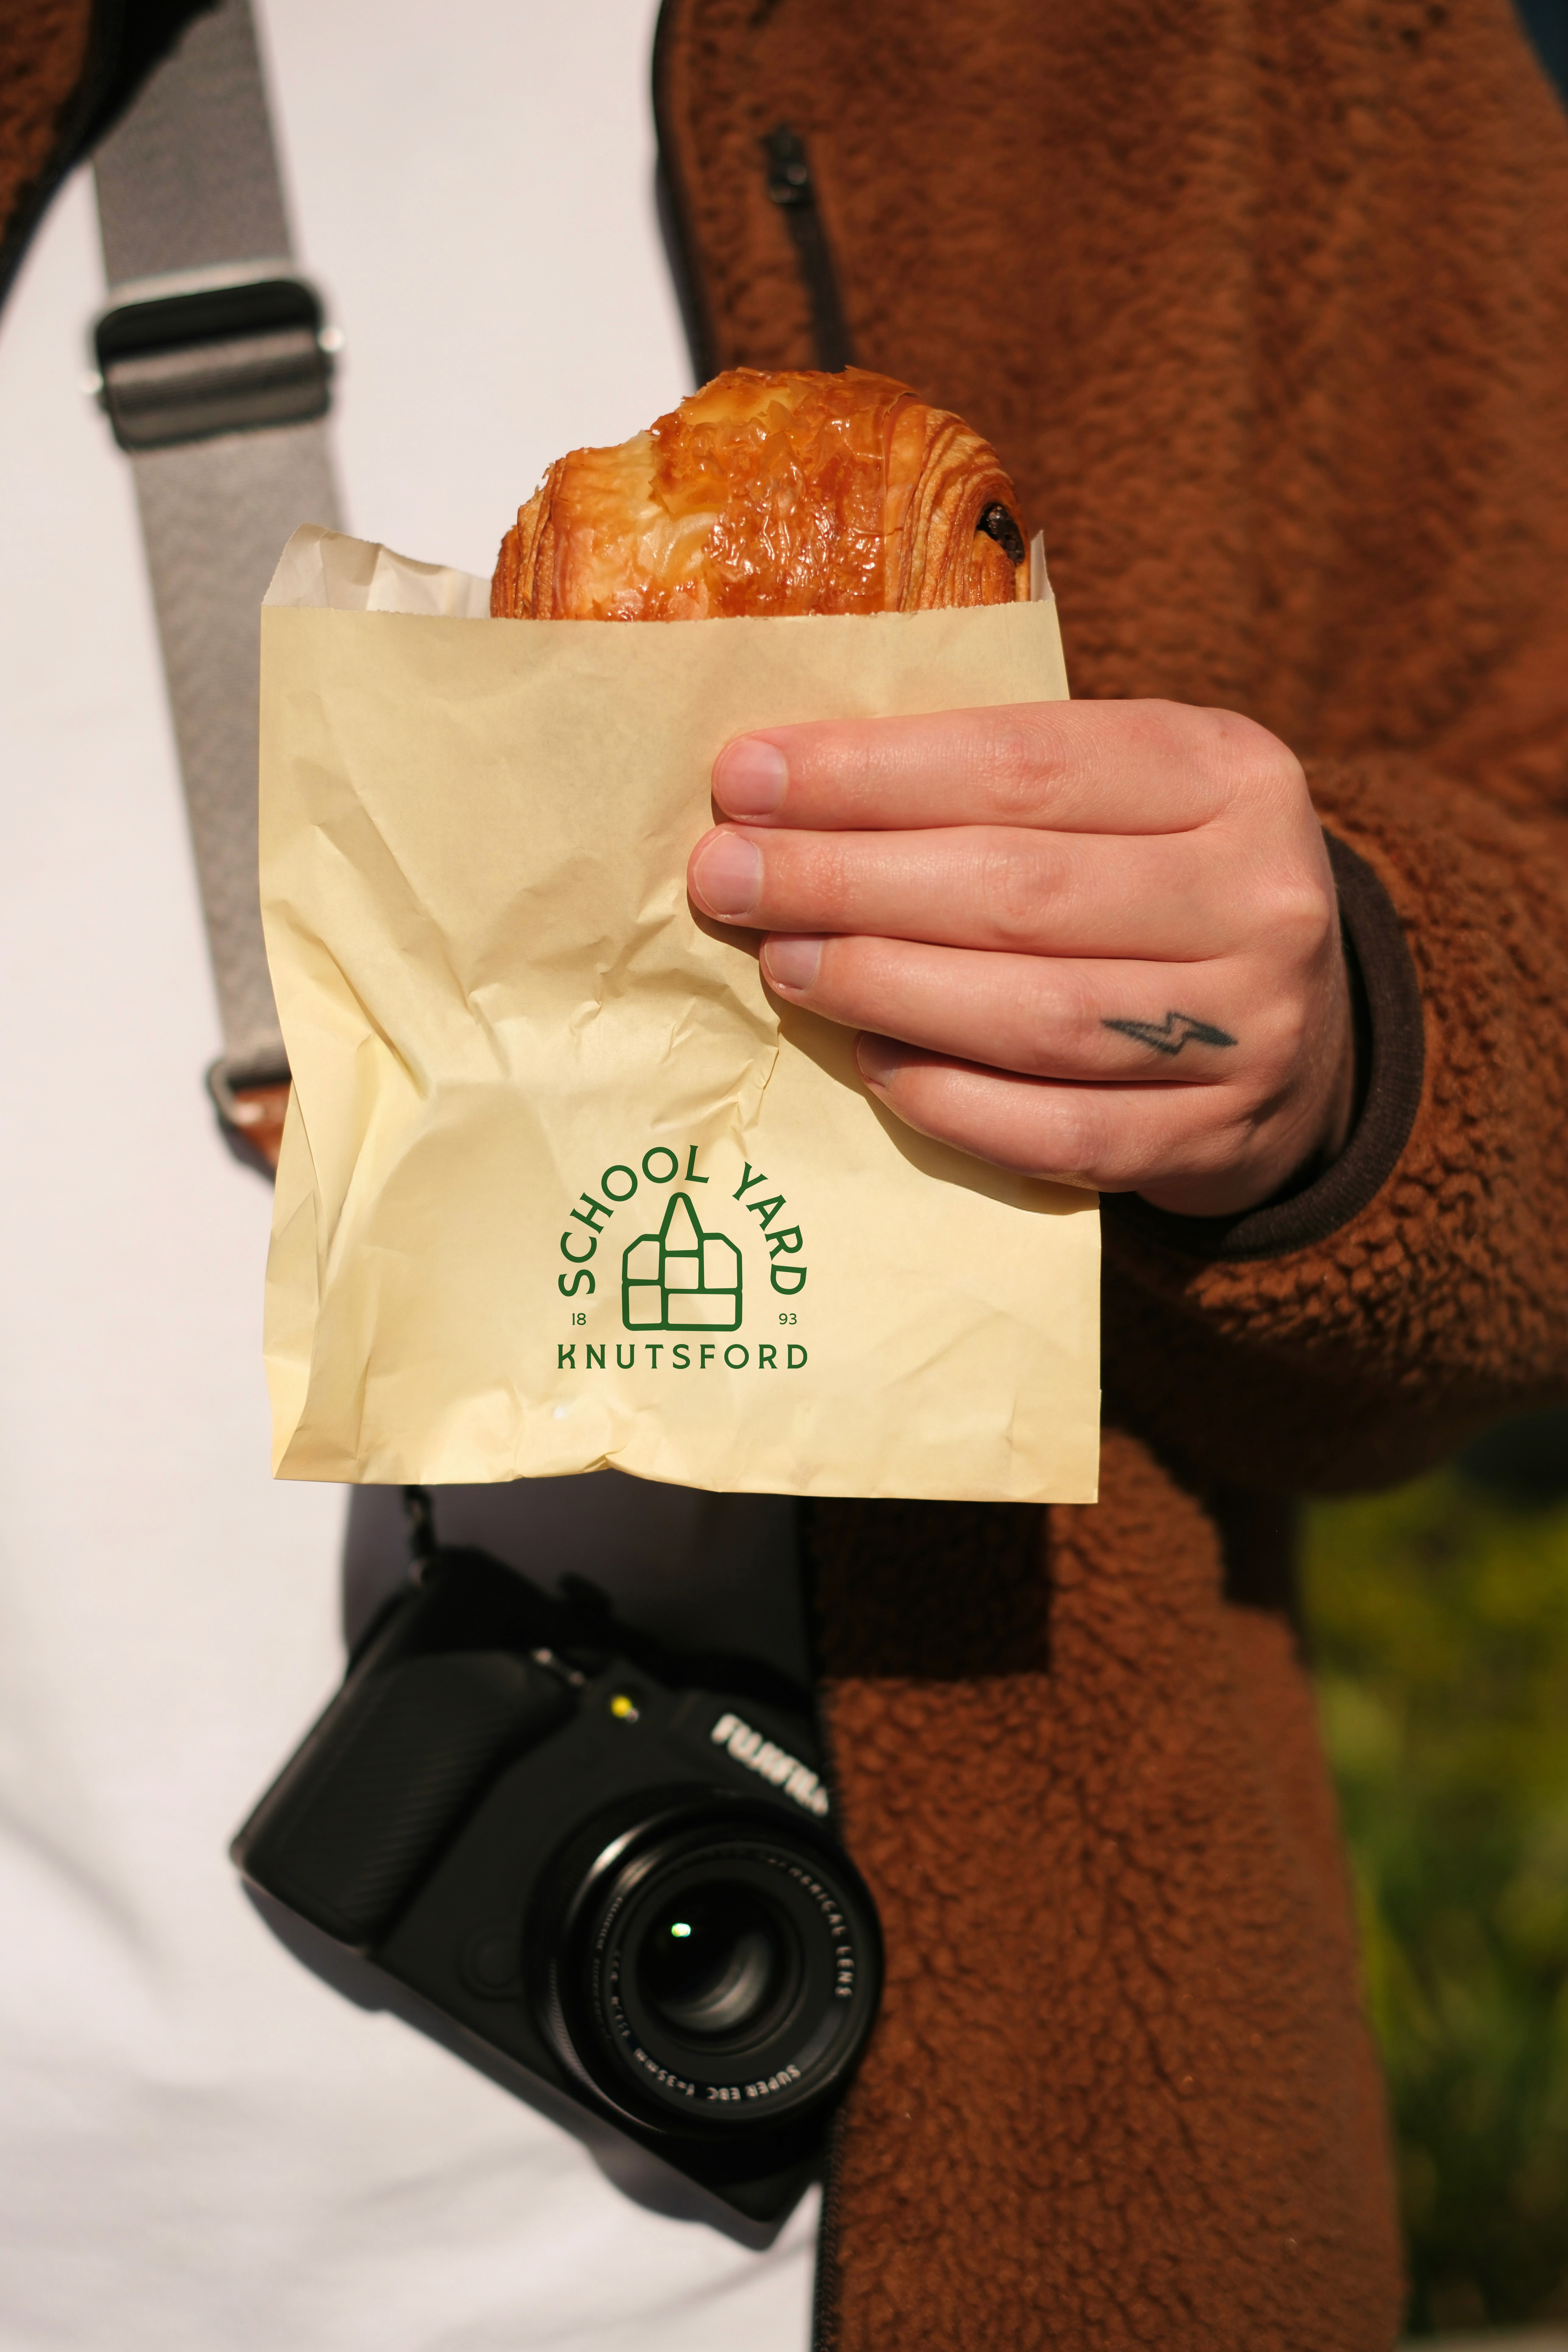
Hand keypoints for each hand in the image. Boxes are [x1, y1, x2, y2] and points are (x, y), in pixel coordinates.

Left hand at [686, 701, 1354, 1216]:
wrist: (1304, 1027)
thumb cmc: (1155, 883)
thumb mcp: (1119, 792)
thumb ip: (988, 782)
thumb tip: (783, 789)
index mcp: (1228, 770)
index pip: (1022, 762)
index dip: (868, 773)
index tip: (745, 780)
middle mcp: (1261, 894)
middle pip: (1018, 891)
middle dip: (847, 881)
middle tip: (727, 878)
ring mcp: (1253, 1028)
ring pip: (1036, 1016)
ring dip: (886, 989)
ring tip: (784, 964)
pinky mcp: (1222, 1138)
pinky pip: (1063, 1134)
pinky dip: (954, 1102)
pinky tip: (873, 1064)